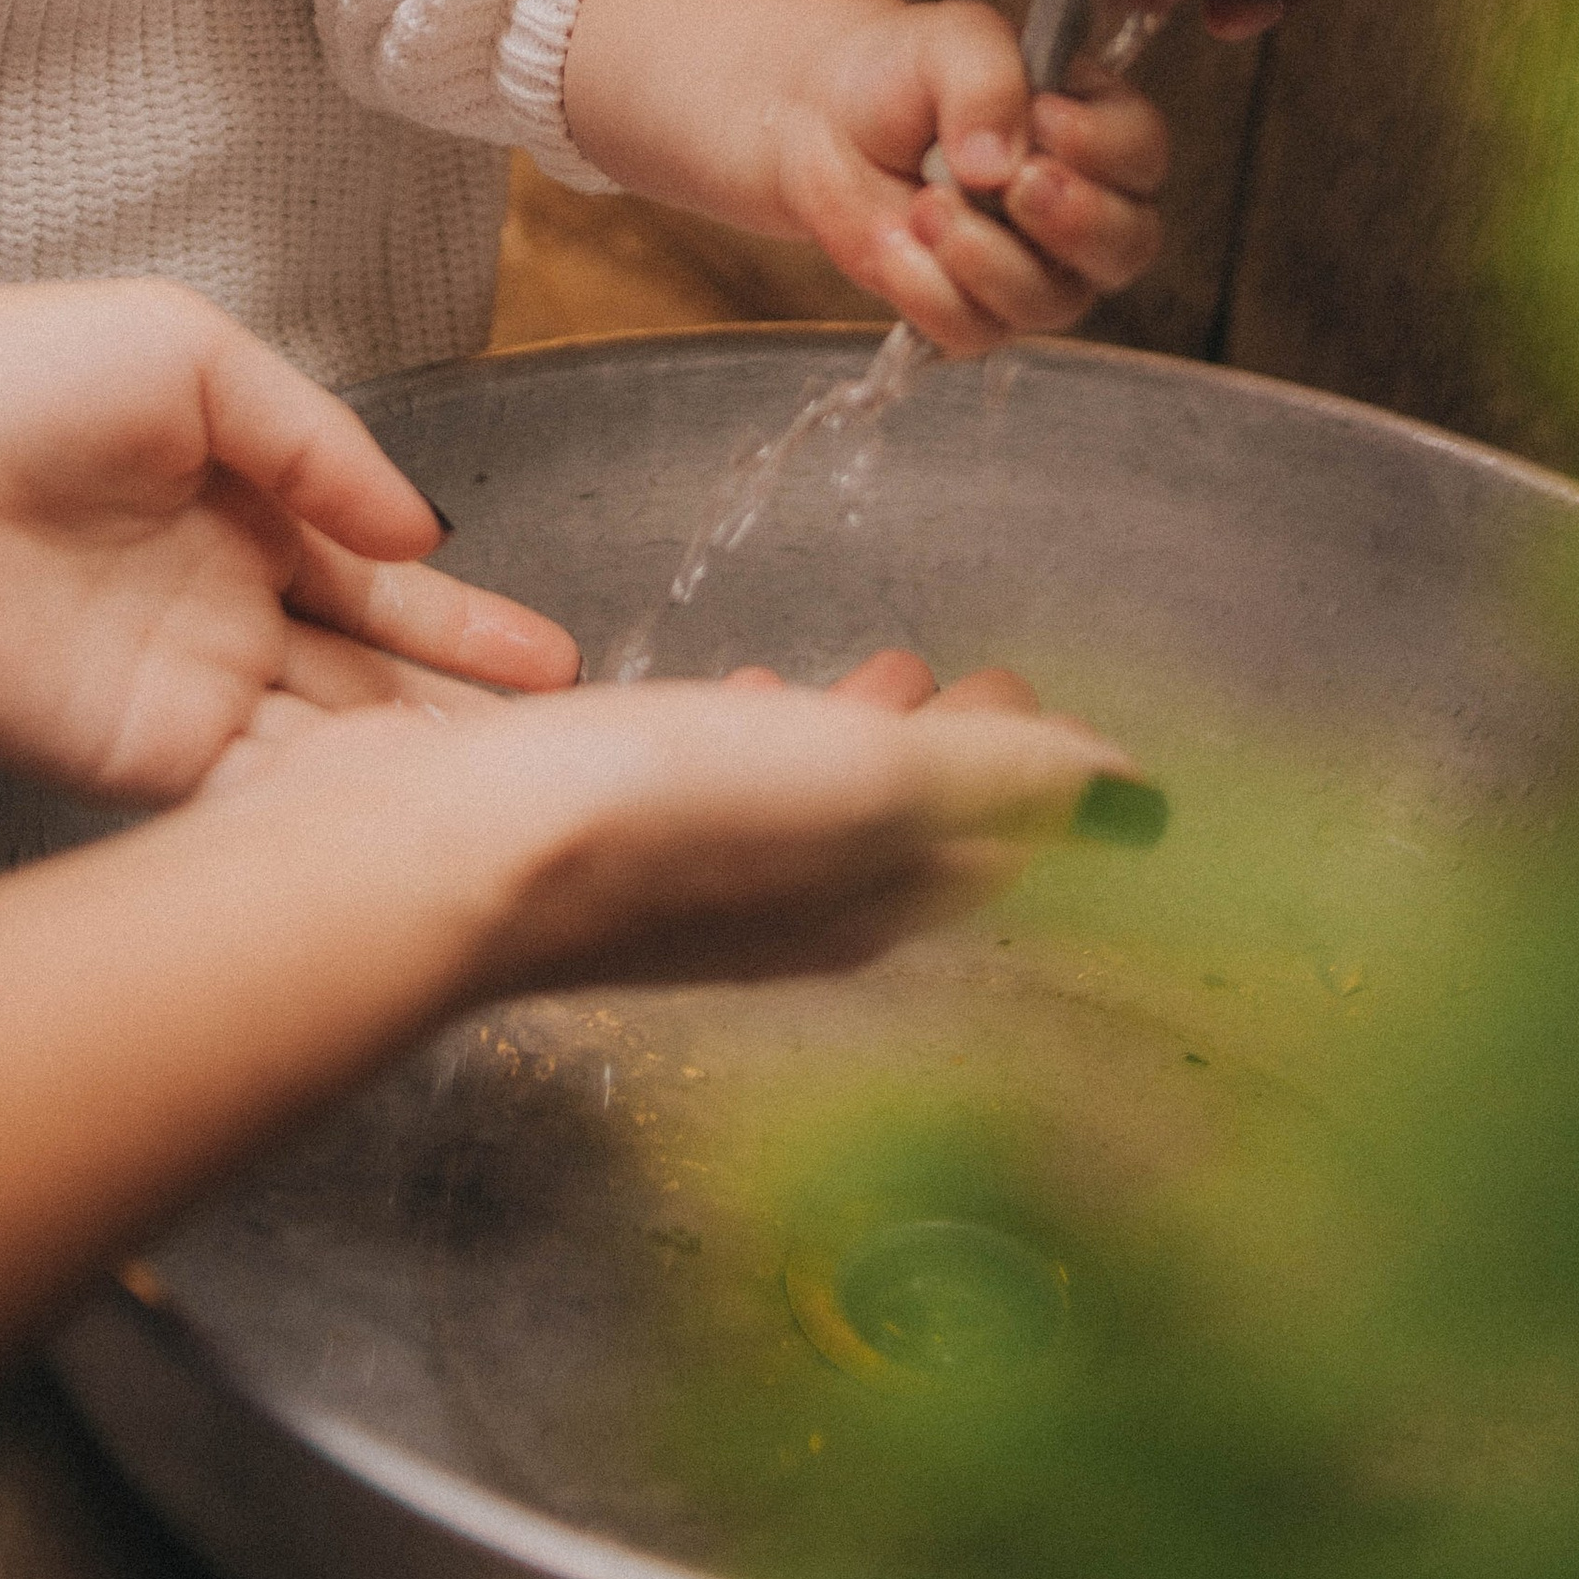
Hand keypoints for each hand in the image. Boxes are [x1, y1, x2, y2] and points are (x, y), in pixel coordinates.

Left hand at [0, 280, 578, 802]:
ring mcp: (188, 692)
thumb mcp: (191, 355)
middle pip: (376, 685)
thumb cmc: (2, 379)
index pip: (380, 585)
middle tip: (579, 760)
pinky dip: (341, 816)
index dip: (465, 627)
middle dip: (469, 722)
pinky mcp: (140, 758)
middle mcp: (227, 614)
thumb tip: (420, 532)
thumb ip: (316, 444)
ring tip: (534, 808)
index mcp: (243, 511)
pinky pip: (261, 796)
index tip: (555, 664)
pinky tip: (425, 832)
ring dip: (425, 780)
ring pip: (336, 752)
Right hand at [227, 653, 1140, 996]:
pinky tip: (723, 697)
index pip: (988, 844)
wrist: (439, 861)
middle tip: (976, 679)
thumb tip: (1139, 797)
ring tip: (871, 674)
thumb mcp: (865, 779)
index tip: (1041, 697)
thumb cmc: (651, 820)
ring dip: (854, 739)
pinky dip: (753, 732)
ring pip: (809, 802)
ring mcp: (690, 875)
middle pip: (904, 826)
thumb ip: (999, 778)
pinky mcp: (602, 833)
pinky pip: (713, 780)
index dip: (1034, 778)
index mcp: (866, 899)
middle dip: (951, 753)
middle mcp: (787, 904)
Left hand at [766, 0, 1165, 349]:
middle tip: (1012, 184)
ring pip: (1049, 301)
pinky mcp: (970, 310)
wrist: (823, 114)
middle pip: (1125, 246)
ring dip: (984, 257)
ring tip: (925, 204)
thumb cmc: (903, 71)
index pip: (1140, 154)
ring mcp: (1031, 268)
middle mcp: (1079, 207)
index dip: (1104, 148)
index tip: (1045, 118)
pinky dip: (928, 293)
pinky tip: (893, 240)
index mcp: (1094, 129)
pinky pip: (974, 332)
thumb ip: (987, 81)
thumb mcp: (951, 41)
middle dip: (1073, 221)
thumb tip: (997, 164)